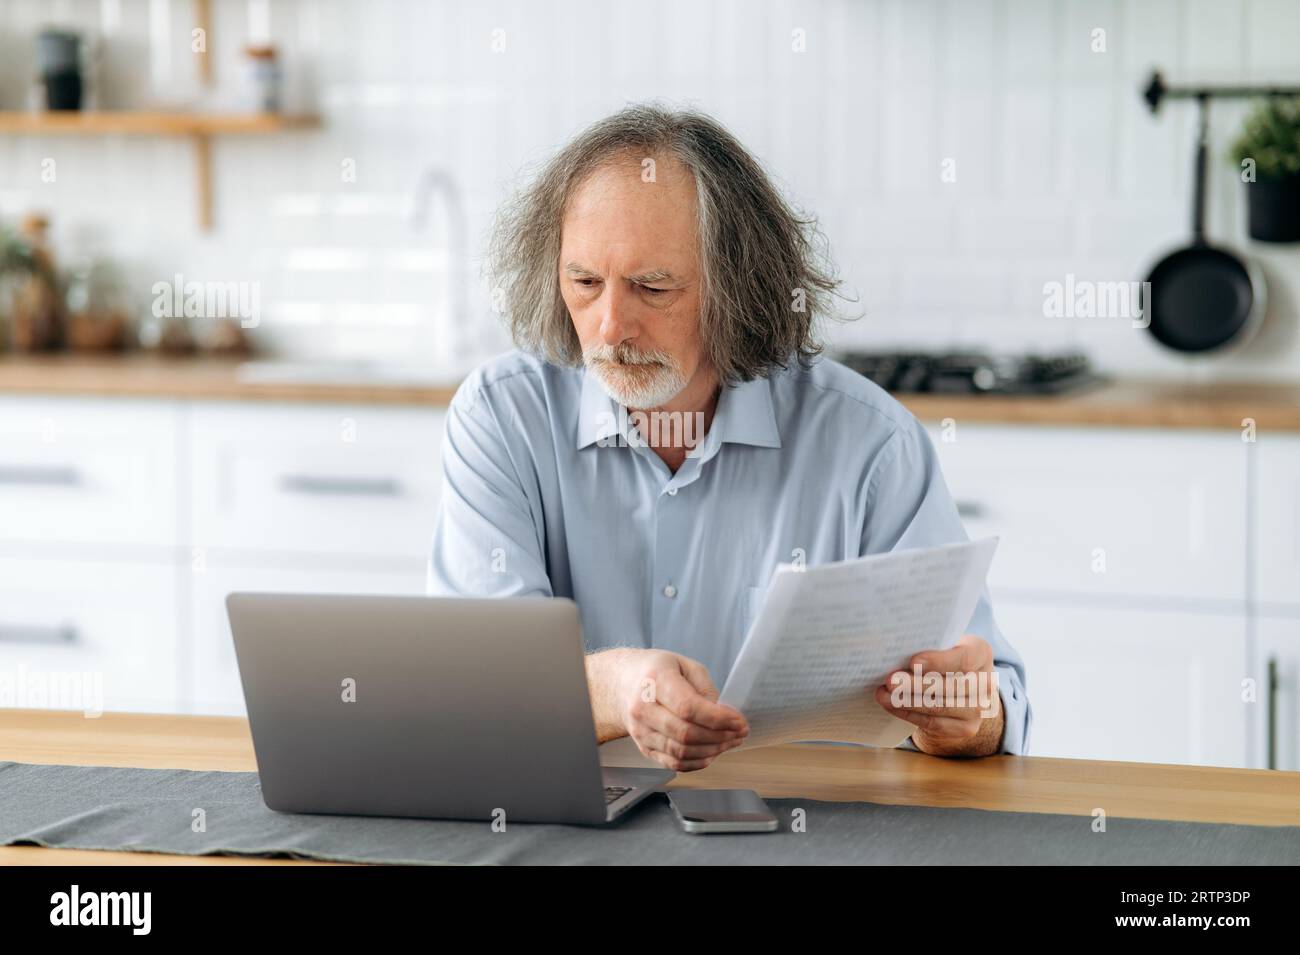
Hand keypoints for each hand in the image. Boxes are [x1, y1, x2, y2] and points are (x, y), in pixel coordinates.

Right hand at [586, 648, 748, 770]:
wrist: (622, 684)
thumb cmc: (656, 672)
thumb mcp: (684, 664)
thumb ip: (704, 687)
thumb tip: (719, 714)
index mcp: (654, 680)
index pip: (688, 707)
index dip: (718, 718)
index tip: (739, 721)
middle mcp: (642, 708)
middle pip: (686, 733)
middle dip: (720, 737)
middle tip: (739, 732)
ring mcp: (640, 731)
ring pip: (681, 752)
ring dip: (712, 751)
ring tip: (730, 741)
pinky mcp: (643, 747)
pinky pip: (673, 763)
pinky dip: (697, 762)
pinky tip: (712, 752)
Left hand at [872, 634, 1004, 756]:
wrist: (960, 689)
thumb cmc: (942, 658)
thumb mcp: (942, 644)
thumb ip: (928, 645)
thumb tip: (894, 651)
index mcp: (981, 652)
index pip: (964, 657)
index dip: (939, 661)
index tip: (913, 662)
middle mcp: (986, 682)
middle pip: (950, 686)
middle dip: (916, 684)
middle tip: (890, 681)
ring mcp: (979, 708)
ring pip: (940, 706)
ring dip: (908, 701)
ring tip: (884, 694)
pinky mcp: (967, 728)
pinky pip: (934, 723)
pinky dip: (909, 714)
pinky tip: (892, 706)